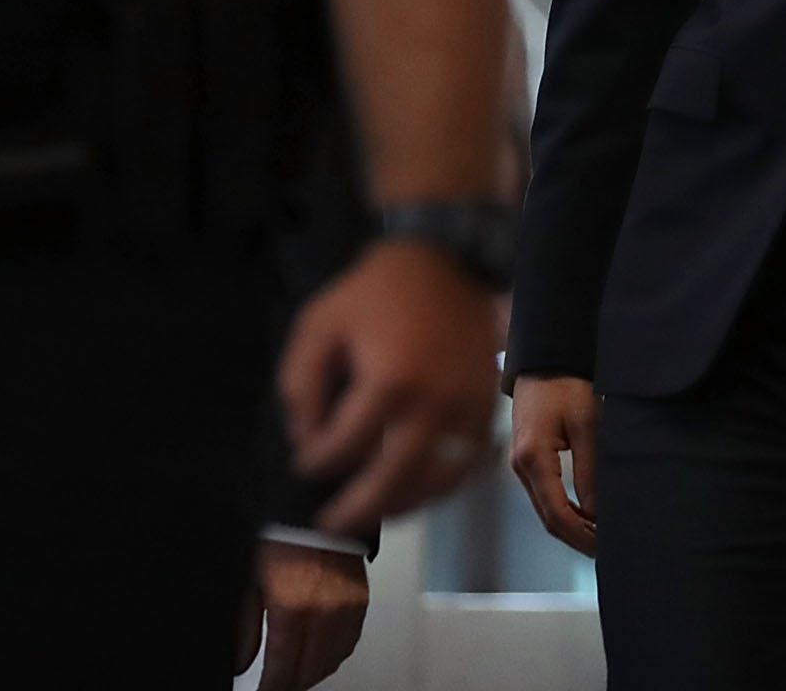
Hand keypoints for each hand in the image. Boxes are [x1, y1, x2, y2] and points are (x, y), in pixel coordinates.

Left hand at [234, 540, 370, 690]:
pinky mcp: (361, 600)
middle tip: (276, 686)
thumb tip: (241, 661)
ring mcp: (347, 607)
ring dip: (313, 673)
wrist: (316, 506)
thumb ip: (245, 627)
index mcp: (292, 608)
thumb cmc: (281, 534)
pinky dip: (334, 655)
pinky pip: (349, 643)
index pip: (282, 670)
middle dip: (290, 684)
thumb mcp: (252, 581)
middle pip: (308, 672)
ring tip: (295, 675)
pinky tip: (319, 655)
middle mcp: (324, 611)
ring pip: (331, 662)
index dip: (270, 689)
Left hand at [279, 237, 501, 537]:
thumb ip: (300, 385)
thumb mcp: (319, 324)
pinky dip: (440, 487)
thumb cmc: (376, 292)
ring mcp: (466, 412)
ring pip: (435, 484)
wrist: (448, 262)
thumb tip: (306, 438)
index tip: (304, 460)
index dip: (315, 461)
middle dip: (354, 510)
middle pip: (392, 482)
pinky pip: (465, 465)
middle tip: (328, 525)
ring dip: (401, 506)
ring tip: (373, 514)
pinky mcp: (485, 410)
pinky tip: (415, 491)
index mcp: (389, 382)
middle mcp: (433, 406)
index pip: (344, 448)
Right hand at [509, 373, 601, 556]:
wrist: (544, 360)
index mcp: (533, 459)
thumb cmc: (566, 385)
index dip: (580, 534)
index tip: (603, 546)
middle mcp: (521, 467)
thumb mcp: (586, 424)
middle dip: (576, 536)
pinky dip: (564, 510)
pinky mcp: (527, 460)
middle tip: (606, 549)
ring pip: (545, 508)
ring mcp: (521, 465)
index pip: (556, 512)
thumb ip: (590, 470)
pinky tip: (585, 515)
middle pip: (547, 517)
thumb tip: (596, 512)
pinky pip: (544, 495)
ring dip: (571, 526)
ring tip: (601, 536)